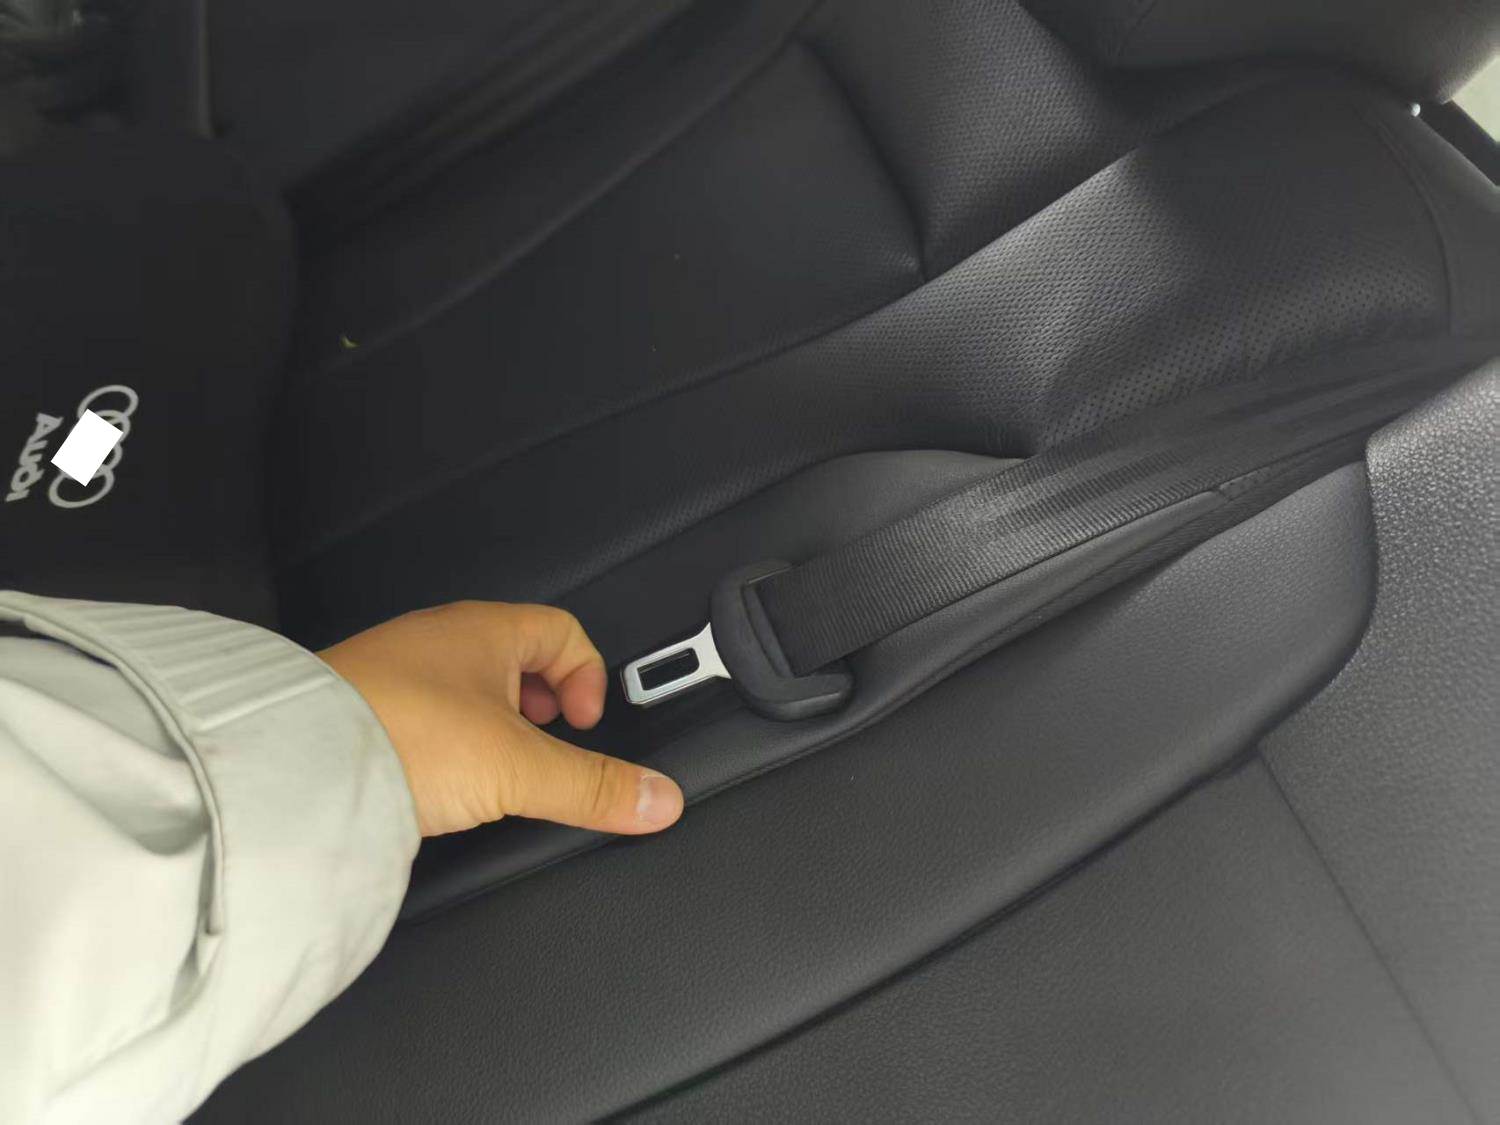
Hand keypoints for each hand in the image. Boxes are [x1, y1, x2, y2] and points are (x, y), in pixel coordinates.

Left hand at [318, 601, 683, 836]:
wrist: (290, 765)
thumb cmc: (394, 736)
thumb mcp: (516, 768)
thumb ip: (592, 786)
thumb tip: (658, 797)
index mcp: (483, 630)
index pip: (563, 632)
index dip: (588, 677)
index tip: (584, 725)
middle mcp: (438, 641)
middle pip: (518, 661)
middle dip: (544, 708)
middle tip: (545, 749)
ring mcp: (398, 674)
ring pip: (470, 690)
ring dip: (496, 729)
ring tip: (497, 772)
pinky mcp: (365, 713)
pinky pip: (429, 717)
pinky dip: (451, 746)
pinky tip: (445, 782)